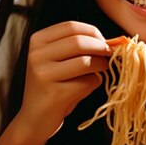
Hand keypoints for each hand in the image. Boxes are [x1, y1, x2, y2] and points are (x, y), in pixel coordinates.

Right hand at [17, 21, 111, 141]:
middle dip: (101, 47)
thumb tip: (110, 41)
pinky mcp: (55, 94)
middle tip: (110, 55)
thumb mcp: (58, 59)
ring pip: (86, 62)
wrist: (35, 118)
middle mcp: (37, 55)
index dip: (93, 32)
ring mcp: (44, 74)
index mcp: (37, 41)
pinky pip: (87, 82)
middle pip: (80, 42)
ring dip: (101, 65)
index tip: (103, 41)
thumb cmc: (53, 85)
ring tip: (101, 70)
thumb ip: (77, 46)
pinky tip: (88, 86)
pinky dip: (95, 83)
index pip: (71, 26)